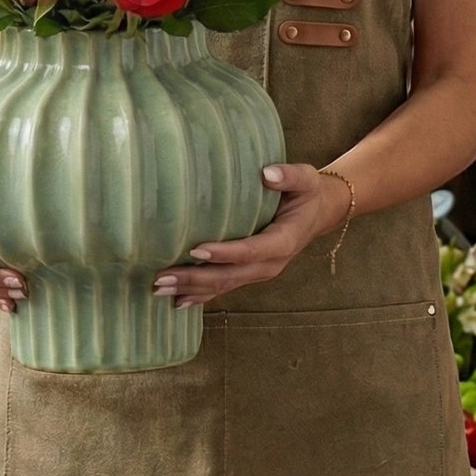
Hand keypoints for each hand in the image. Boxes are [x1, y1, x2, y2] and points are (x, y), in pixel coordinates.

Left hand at [152, 163, 351, 306]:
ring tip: (159, 288)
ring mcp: (258, 272)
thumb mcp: (306, 179)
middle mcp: (269, 264)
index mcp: (283, 242)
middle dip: (195, 279)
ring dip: (190, 289)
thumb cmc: (307, 194)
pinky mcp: (249, 274)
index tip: (196, 250)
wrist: (317, 214)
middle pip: (229, 276)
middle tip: (163, 277)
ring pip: (222, 285)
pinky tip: (177, 301)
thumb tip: (267, 174)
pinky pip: (223, 288)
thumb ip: (289, 176)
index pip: (250, 251)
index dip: (224, 253)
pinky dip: (200, 296)